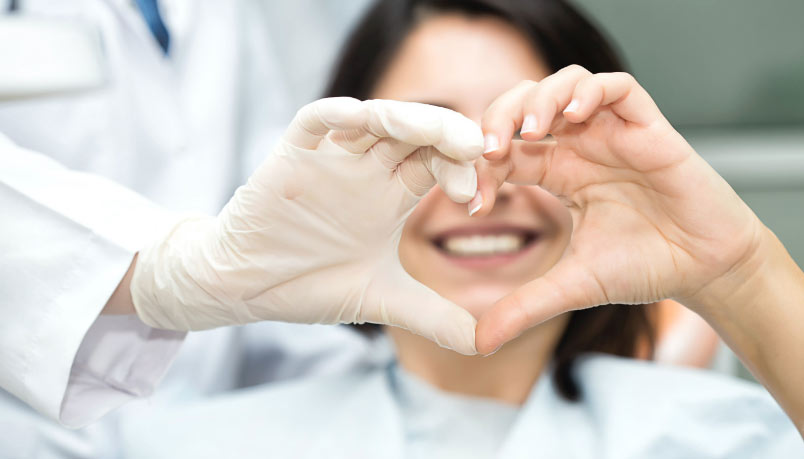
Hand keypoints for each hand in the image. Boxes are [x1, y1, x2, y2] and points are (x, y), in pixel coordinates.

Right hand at [131, 97, 483, 354]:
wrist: (246, 287)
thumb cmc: (309, 284)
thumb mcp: (382, 301)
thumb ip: (433, 317)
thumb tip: (485, 344)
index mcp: (392, 194)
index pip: (437, 163)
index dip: (462, 171)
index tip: (476, 197)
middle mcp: (366, 169)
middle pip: (415, 133)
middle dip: (447, 135)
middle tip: (475, 148)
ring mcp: (330, 159)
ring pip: (373, 119)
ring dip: (406, 118)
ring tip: (436, 132)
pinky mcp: (291, 156)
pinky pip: (314, 122)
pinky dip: (336, 115)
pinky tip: (360, 118)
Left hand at [472, 65, 764, 353]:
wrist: (704, 268)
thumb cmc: (644, 267)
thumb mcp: (572, 286)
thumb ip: (525, 306)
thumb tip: (478, 342)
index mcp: (557, 174)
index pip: (505, 151)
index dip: (481, 167)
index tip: (474, 201)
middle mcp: (580, 147)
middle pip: (525, 105)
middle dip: (498, 117)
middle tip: (488, 148)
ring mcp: (612, 133)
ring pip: (565, 84)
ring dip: (539, 99)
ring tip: (529, 132)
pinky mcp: (648, 127)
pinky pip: (617, 86)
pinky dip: (589, 91)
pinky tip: (574, 117)